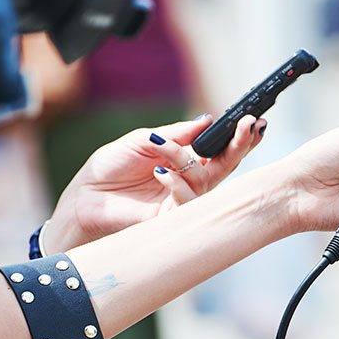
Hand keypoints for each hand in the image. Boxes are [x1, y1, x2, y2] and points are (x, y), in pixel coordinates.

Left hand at [45, 113, 263, 251]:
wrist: (85, 198)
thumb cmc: (110, 168)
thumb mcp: (143, 140)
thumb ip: (177, 133)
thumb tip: (208, 120)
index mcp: (186, 160)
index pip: (221, 149)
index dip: (239, 136)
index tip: (253, 120)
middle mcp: (191, 180)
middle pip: (227, 164)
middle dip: (240, 144)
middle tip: (250, 126)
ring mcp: (184, 199)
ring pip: (206, 179)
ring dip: (185, 159)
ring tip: (161, 150)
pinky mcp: (173, 218)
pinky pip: (188, 201)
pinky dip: (177, 184)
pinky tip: (161, 173)